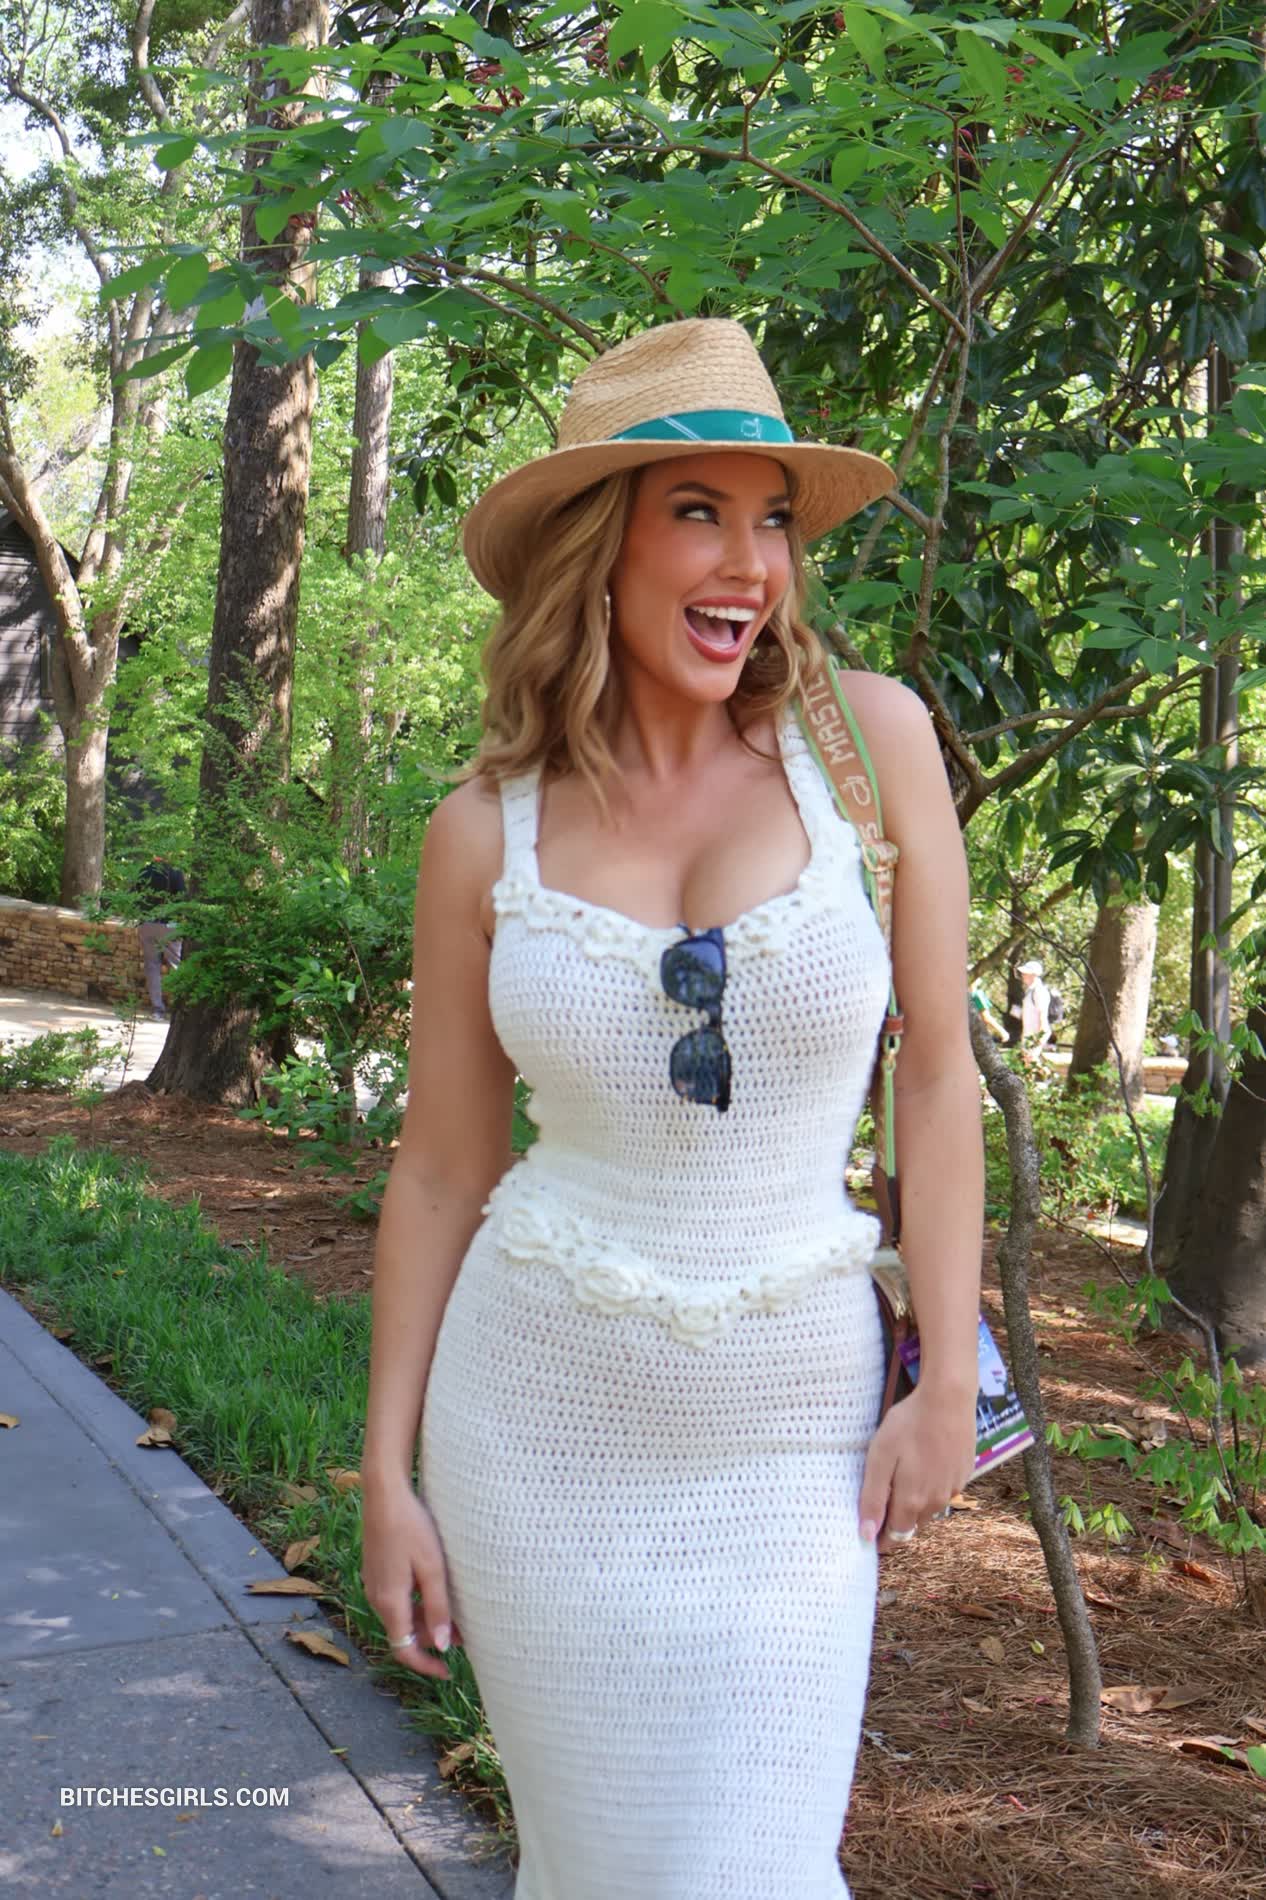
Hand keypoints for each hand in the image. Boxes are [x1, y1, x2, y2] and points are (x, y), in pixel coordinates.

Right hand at [361, 1477, 463, 1678]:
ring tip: (456, 1614)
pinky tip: (436, 1591)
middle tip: (464, 1636)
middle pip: (404, 1634)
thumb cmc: (412, 1527)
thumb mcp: (432, 1568)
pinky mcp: (377, 1570)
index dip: (425, 1666)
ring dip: (425, 1622)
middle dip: (432, 1641)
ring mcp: (374, 1583)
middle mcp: (377, 1598)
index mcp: (390, 1602)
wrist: (384, 1494)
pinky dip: (415, 1605)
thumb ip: (437, 1608)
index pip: (404, 1650)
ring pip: (401, 1616)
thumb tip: (443, 1646)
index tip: (447, 1672)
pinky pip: (396, 1600)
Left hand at [858, 1382, 976, 1555]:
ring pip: (929, 1509)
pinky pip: (943, 1492)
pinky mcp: (964, 1474)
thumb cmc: (908, 1425)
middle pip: (912, 1525)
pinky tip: (923, 1467)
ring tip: (901, 1484)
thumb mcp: (880, 1458)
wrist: (949, 1400)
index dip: (882, 1540)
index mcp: (912, 1501)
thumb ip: (873, 1498)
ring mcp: (953, 1489)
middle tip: (881, 1506)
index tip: (870, 1538)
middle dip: (896, 1522)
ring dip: (915, 1505)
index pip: (895, 1536)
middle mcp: (936, 1502)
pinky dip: (931, 1488)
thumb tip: (866, 1535)